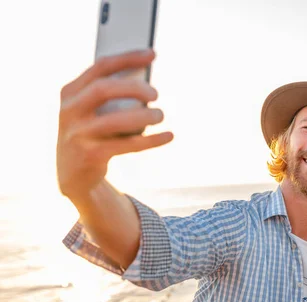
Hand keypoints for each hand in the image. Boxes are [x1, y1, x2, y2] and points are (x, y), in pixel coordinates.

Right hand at [57, 50, 172, 200]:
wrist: (73, 174)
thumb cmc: (92, 133)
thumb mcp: (92, 111)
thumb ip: (111, 94)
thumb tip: (147, 80)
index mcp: (70, 92)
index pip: (100, 67)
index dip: (128, 58)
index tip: (152, 53)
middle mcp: (69, 110)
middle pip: (103, 89)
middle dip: (133, 88)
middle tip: (156, 94)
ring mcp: (78, 134)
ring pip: (114, 120)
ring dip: (144, 116)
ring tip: (161, 115)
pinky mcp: (91, 156)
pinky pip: (126, 145)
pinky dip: (151, 140)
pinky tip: (169, 135)